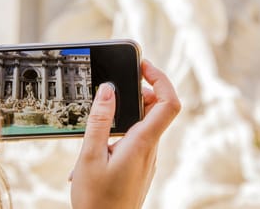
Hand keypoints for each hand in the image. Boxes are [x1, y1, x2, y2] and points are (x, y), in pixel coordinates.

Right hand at [70, 59, 180, 208]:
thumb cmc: (97, 201)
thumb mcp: (91, 157)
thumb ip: (100, 121)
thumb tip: (109, 89)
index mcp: (142, 143)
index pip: (169, 102)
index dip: (161, 78)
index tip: (143, 65)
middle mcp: (150, 149)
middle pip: (158, 108)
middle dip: (141, 90)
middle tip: (117, 85)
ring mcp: (147, 158)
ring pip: (147, 123)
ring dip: (130, 111)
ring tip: (102, 117)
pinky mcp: (140, 165)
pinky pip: (139, 138)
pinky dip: (125, 128)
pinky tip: (101, 140)